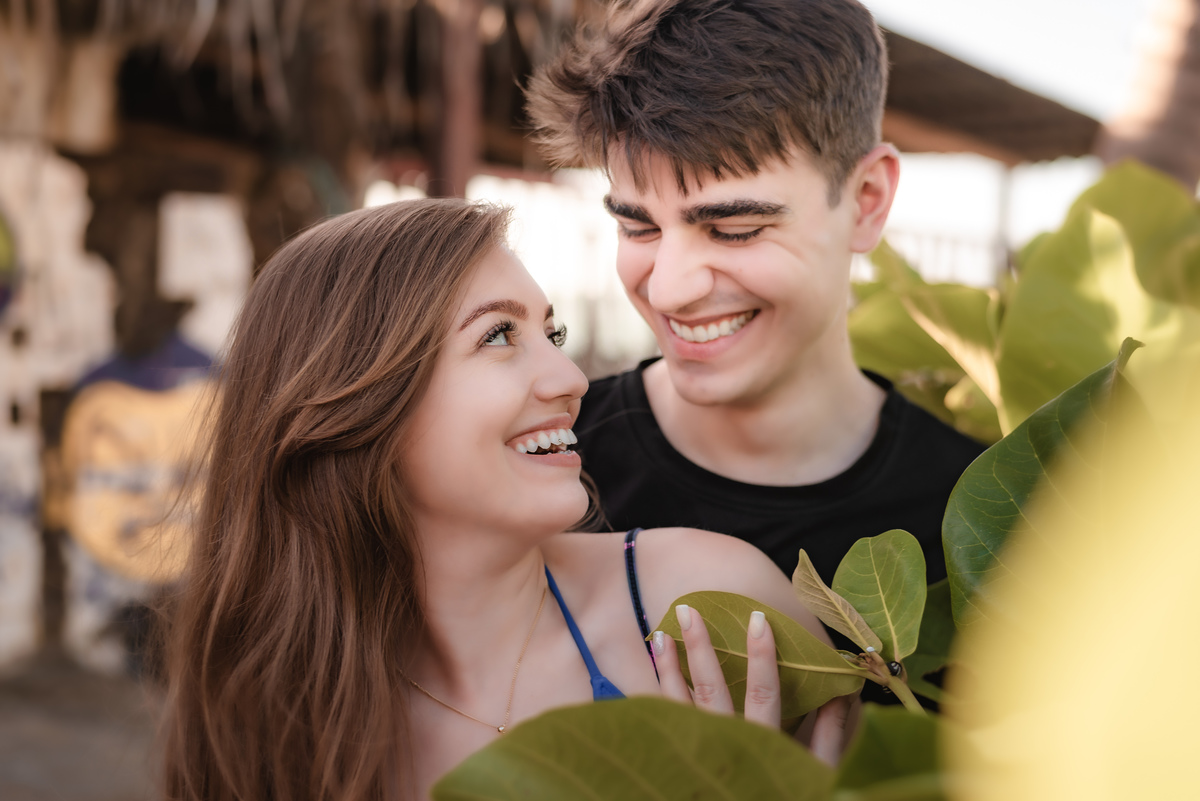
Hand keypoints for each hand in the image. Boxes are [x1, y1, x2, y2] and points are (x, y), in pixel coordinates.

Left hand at [652, 604, 850, 764]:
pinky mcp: (680, 764)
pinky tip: (647, 680)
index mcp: (764, 746)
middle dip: (699, 649)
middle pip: (711, 692)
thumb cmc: (791, 798)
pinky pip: (662, 730)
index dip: (761, 656)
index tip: (756, 617)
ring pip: (676, 707)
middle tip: (687, 609)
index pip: (763, 693)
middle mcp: (726, 748)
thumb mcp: (818, 773)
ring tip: (658, 636)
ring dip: (667, 670)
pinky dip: (652, 702)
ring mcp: (698, 756)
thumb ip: (829, 734)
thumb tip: (845, 690)